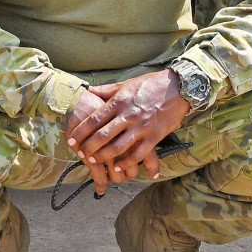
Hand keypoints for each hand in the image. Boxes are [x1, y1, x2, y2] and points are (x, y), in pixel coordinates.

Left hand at [66, 71, 187, 189]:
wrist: (179, 87)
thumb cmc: (152, 84)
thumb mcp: (127, 83)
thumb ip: (107, 90)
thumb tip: (89, 90)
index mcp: (119, 101)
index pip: (94, 119)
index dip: (81, 131)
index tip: (72, 139)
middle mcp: (128, 115)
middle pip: (103, 136)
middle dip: (89, 147)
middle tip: (81, 154)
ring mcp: (141, 127)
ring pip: (118, 147)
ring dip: (104, 157)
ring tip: (95, 161)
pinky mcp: (154, 136)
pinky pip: (138, 154)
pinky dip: (127, 163)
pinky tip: (119, 168)